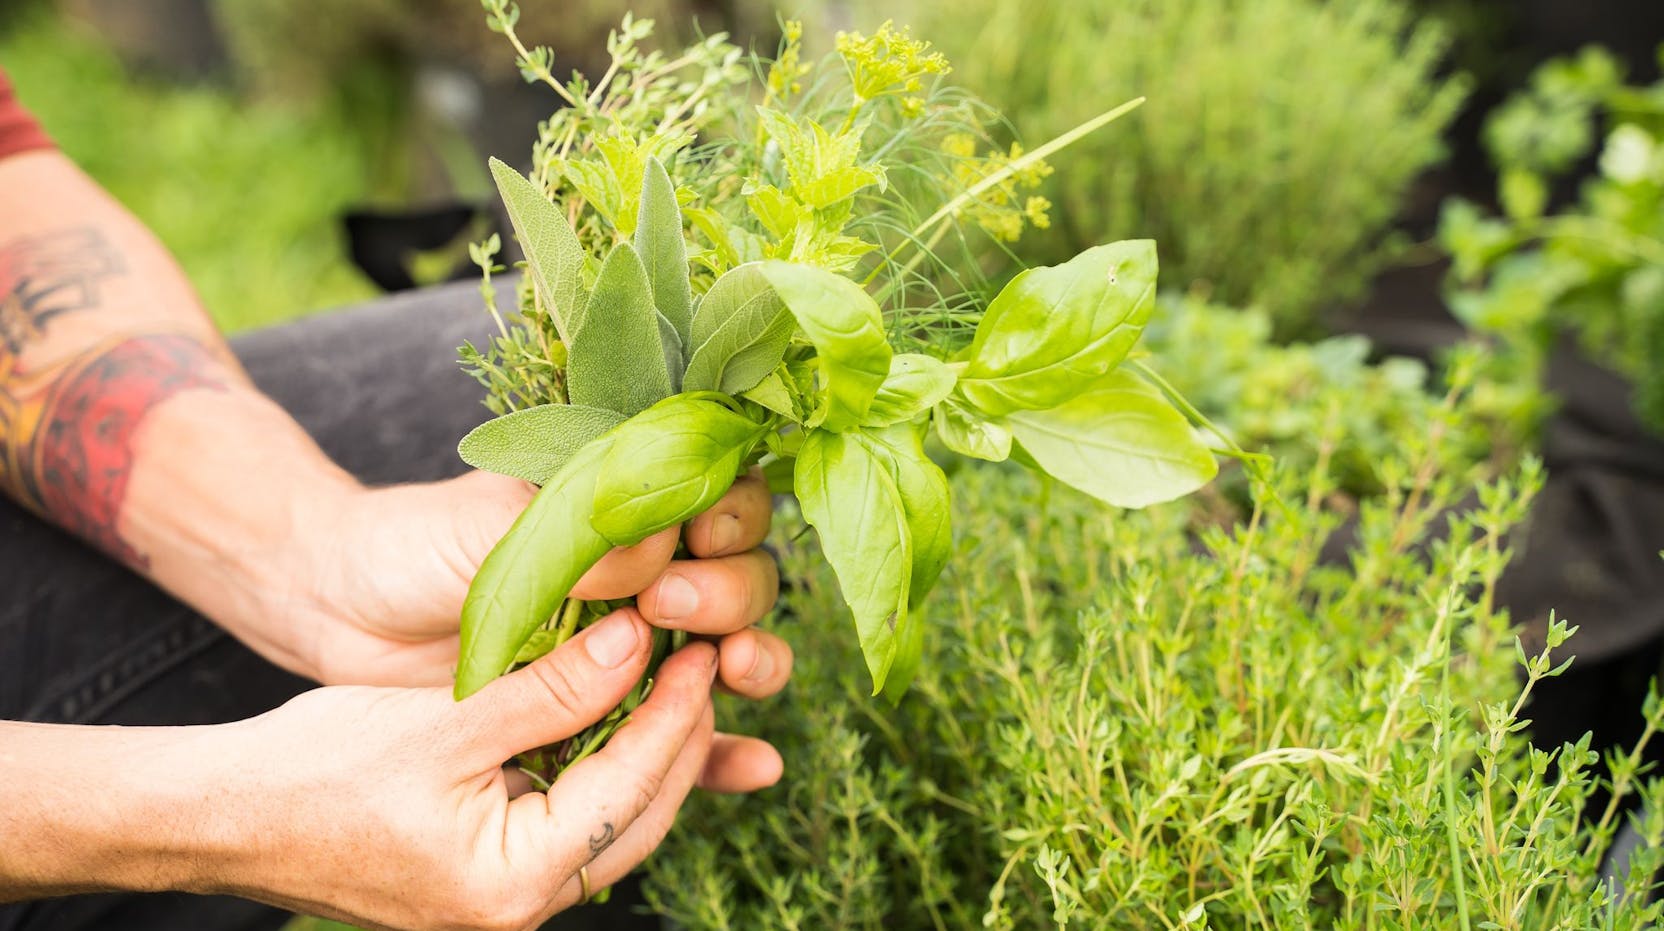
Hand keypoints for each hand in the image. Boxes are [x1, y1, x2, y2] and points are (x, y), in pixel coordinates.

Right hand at [208, 612, 723, 929]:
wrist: (226, 818)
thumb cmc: (316, 772)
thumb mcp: (443, 721)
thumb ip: (548, 690)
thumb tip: (636, 644)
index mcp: (510, 885)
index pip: (631, 789)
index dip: (676, 713)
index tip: (704, 648)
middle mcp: (518, 910)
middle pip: (640, 816)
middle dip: (680, 738)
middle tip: (705, 658)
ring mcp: (505, 898)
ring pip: (614, 821)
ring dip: (647, 752)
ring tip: (672, 678)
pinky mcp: (490, 876)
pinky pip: (573, 820)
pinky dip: (601, 767)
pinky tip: (616, 713)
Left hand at [270, 466, 789, 793]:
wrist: (337, 610)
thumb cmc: (409, 547)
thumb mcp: (490, 533)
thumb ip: (575, 543)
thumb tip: (661, 548)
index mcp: (632, 503)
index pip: (722, 500)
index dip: (731, 519)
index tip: (698, 538)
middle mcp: (649, 571)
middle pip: (741, 580)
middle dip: (727, 596)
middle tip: (670, 612)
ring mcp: (634, 643)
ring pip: (728, 652)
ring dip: (750, 664)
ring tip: (733, 674)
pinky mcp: (609, 710)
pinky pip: (681, 734)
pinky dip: (721, 753)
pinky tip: (756, 767)